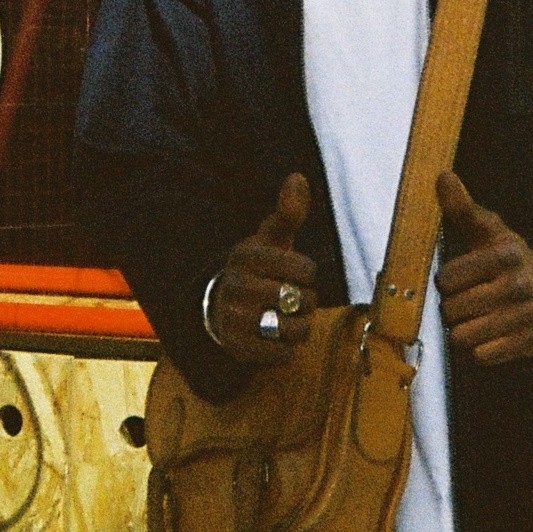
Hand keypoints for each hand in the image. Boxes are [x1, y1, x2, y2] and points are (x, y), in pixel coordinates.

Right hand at [207, 174, 318, 363]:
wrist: (223, 305)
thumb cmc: (260, 266)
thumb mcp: (272, 238)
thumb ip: (288, 211)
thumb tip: (298, 177)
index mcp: (246, 255)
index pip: (302, 269)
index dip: (309, 273)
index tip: (299, 272)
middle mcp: (235, 285)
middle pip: (298, 300)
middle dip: (306, 301)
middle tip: (296, 297)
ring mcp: (234, 318)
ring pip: (292, 329)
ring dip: (300, 326)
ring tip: (291, 317)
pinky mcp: (237, 347)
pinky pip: (281, 354)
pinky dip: (288, 348)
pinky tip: (278, 335)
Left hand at [435, 172, 532, 365]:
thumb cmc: (513, 259)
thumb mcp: (491, 231)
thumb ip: (463, 208)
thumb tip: (442, 175)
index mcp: (505, 255)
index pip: (449, 278)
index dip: (445, 281)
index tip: (454, 279)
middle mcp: (518, 285)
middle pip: (453, 309)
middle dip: (452, 308)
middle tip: (463, 301)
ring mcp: (525, 317)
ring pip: (464, 336)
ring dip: (462, 330)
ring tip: (472, 318)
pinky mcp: (530, 343)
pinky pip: (482, 356)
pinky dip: (478, 348)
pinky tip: (487, 334)